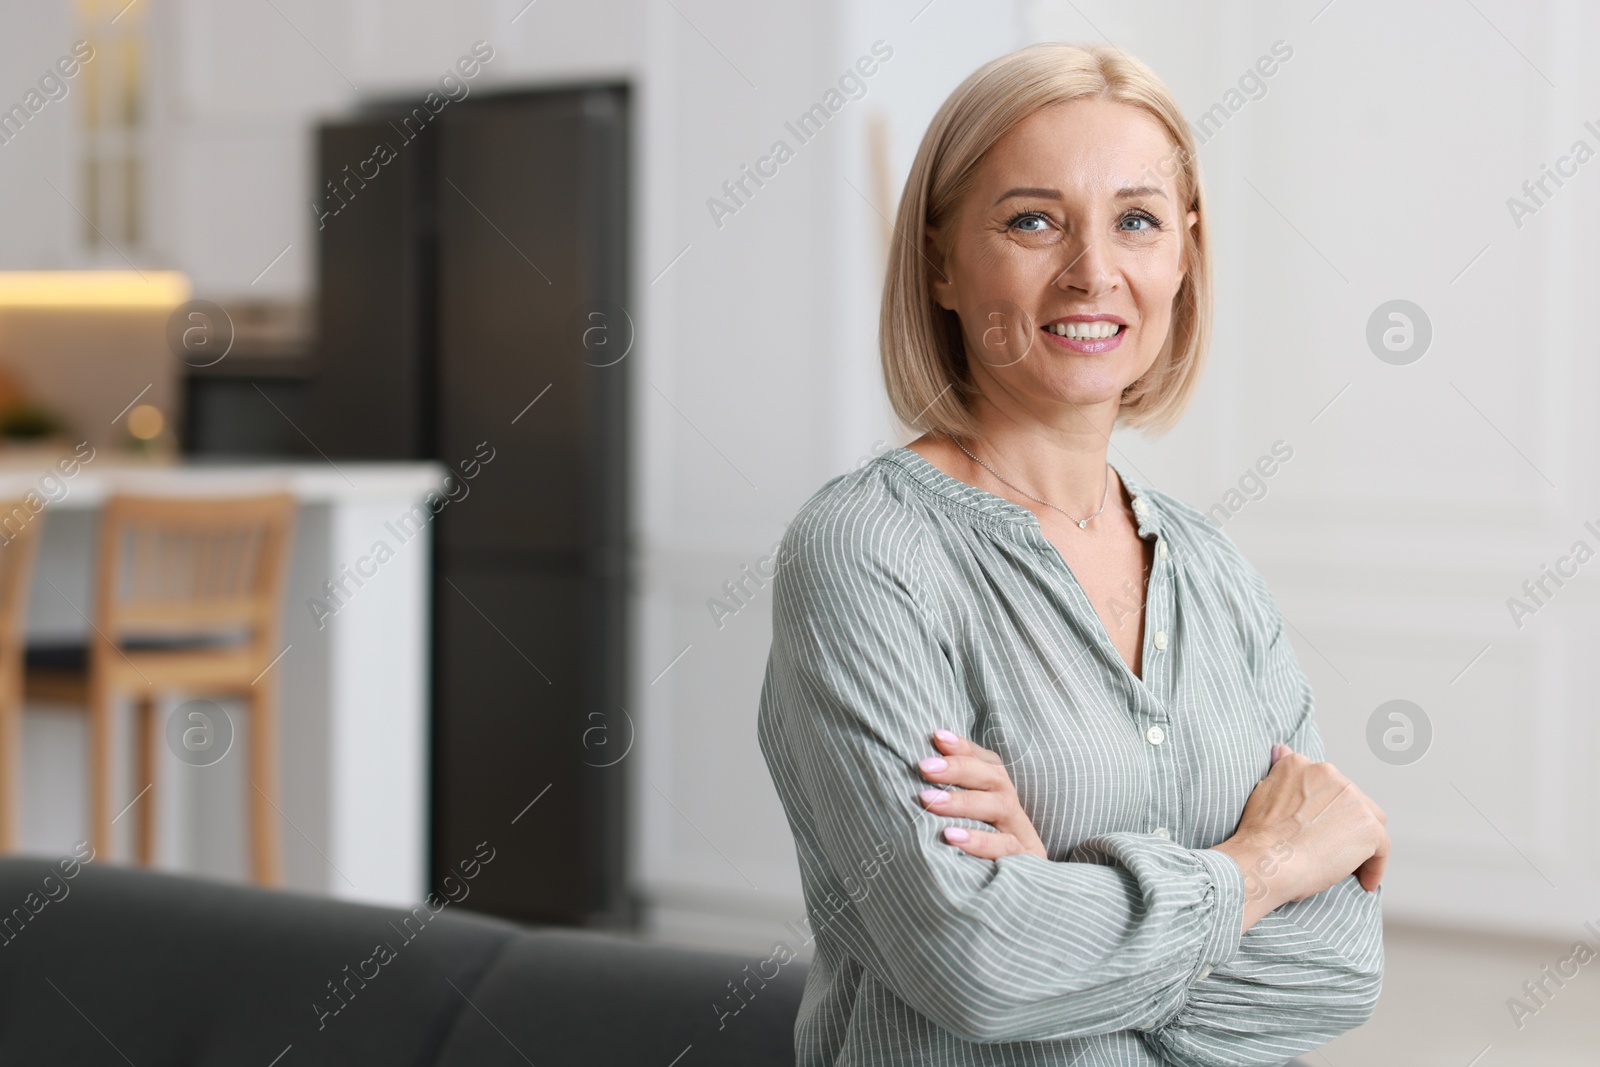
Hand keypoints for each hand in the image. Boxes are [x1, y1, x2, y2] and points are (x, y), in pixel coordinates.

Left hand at [917, 729, 1046, 860]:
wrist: (1016, 907)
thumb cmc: (976, 860)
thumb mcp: (962, 825)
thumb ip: (946, 798)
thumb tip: (917, 768)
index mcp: (1000, 796)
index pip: (987, 763)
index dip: (964, 748)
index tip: (936, 736)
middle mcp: (1013, 811)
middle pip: (994, 778)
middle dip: (959, 769)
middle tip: (923, 767)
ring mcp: (1022, 837)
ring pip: (1000, 806)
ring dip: (963, 801)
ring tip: (929, 801)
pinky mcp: (1026, 864)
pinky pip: (1006, 849)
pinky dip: (979, 841)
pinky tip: (951, 838)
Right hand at [1210, 743, 1389, 932]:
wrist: (1265, 861)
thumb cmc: (1259, 837)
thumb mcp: (1263, 792)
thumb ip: (1281, 771)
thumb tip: (1282, 748)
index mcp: (1302, 765)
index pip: (1327, 786)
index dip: (1326, 810)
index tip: (1317, 829)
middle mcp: (1330, 773)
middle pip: (1351, 801)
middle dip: (1344, 824)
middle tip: (1328, 850)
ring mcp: (1352, 798)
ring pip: (1370, 820)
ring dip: (1361, 841)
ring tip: (1345, 865)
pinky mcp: (1369, 827)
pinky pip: (1381, 848)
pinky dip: (1374, 866)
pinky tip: (1362, 881)